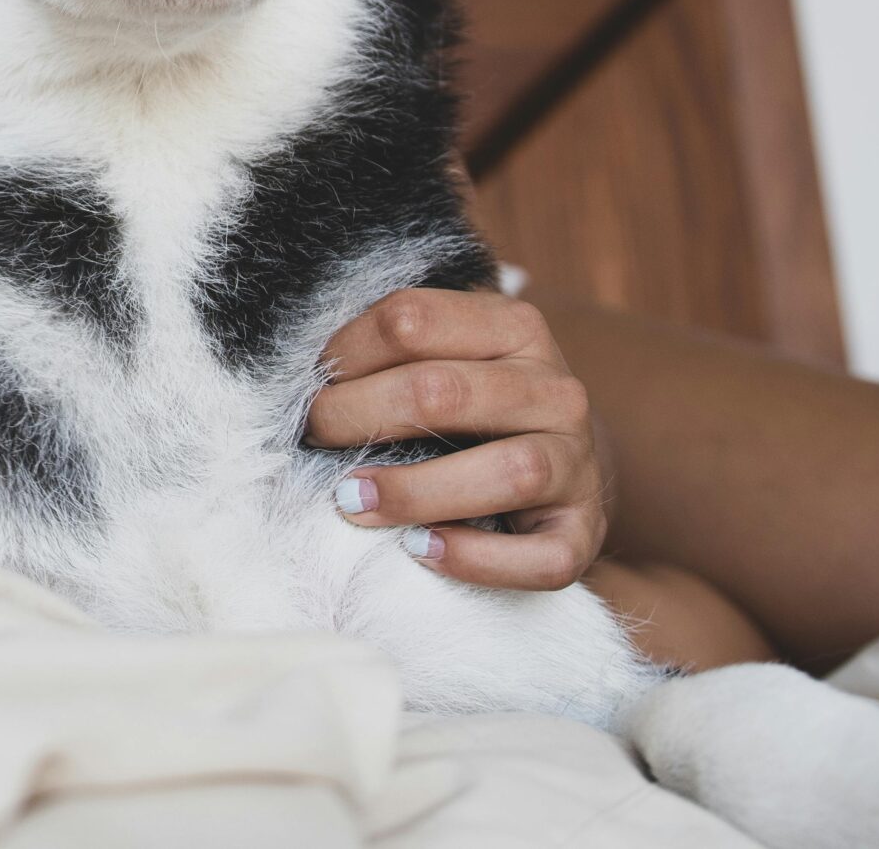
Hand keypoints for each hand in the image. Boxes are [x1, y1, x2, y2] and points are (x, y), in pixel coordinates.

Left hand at [306, 288, 605, 590]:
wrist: (563, 462)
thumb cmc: (475, 407)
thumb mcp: (445, 354)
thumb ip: (389, 350)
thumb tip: (295, 368)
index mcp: (514, 327)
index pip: (412, 321)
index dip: (345, 352)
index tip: (307, 383)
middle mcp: (555, 390)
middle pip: (445, 392)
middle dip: (359, 414)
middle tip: (313, 436)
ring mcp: (577, 463)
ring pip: (508, 471)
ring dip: (414, 490)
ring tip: (351, 501)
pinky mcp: (582, 533)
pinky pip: (541, 557)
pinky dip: (476, 558)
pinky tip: (418, 549)